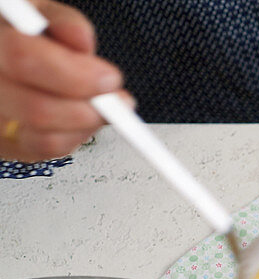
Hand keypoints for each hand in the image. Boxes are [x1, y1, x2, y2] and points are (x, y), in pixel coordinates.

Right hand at [0, 0, 126, 160]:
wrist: (0, 56)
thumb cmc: (18, 32)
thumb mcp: (35, 11)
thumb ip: (60, 20)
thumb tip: (81, 40)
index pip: (24, 60)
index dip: (75, 74)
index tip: (109, 78)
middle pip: (38, 110)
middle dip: (90, 109)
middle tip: (115, 100)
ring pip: (45, 138)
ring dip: (87, 125)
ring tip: (100, 107)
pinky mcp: (2, 144)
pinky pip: (44, 152)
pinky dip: (74, 137)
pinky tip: (79, 118)